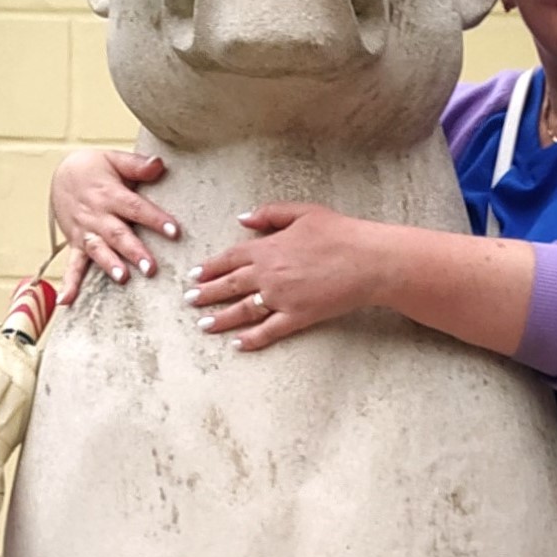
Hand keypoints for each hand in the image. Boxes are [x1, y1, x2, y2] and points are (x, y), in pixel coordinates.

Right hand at [49, 145, 177, 281]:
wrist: (61, 174)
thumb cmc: (94, 168)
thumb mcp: (114, 159)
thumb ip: (137, 165)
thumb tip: (159, 164)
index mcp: (110, 194)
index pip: (136, 208)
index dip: (155, 219)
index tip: (174, 231)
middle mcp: (97, 215)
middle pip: (118, 234)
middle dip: (134, 251)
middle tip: (150, 267)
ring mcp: (85, 231)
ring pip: (98, 249)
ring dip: (109, 264)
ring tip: (122, 277)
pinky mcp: (76, 243)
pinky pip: (72, 264)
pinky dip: (69, 282)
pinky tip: (67, 300)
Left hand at [189, 203, 390, 346]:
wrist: (367, 261)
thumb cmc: (340, 233)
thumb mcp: (303, 211)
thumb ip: (269, 213)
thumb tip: (242, 219)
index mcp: (267, 248)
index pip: (229, 259)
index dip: (210, 268)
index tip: (194, 275)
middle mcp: (267, 275)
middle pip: (229, 286)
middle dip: (206, 294)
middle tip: (189, 301)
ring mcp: (280, 298)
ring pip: (242, 311)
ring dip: (220, 319)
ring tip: (203, 325)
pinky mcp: (297, 317)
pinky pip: (268, 331)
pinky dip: (251, 340)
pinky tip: (236, 345)